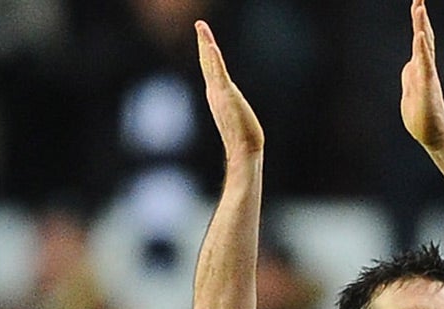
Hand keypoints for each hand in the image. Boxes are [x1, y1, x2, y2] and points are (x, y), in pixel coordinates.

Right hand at [196, 21, 263, 160]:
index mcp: (216, 95)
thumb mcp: (236, 119)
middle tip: (199, 24)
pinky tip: (211, 45)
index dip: (206, 52)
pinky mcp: (226, 95)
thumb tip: (235, 114)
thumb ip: (233, 111)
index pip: (210, 69)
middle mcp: (214, 92)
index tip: (204, 38)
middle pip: (206, 61)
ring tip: (201, 27)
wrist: (244, 150)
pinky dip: (214, 58)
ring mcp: (218, 93)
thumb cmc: (244, 140)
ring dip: (205, 42)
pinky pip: (219, 72)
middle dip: (203, 41)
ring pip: (210, 62)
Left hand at [400, 0, 443, 151]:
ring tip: (419, 8)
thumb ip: (410, 75)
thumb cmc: (422, 117)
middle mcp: (425, 68)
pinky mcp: (428, 86)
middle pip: (423, 36)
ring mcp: (427, 76)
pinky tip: (419, 35)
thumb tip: (410, 63)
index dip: (418, 21)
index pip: (420, 39)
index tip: (417, 2)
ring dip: (421, 26)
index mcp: (420, 68)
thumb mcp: (409, 92)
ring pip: (424, 46)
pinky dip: (421, 49)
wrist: (432, 136)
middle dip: (420, 16)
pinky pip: (425, 64)